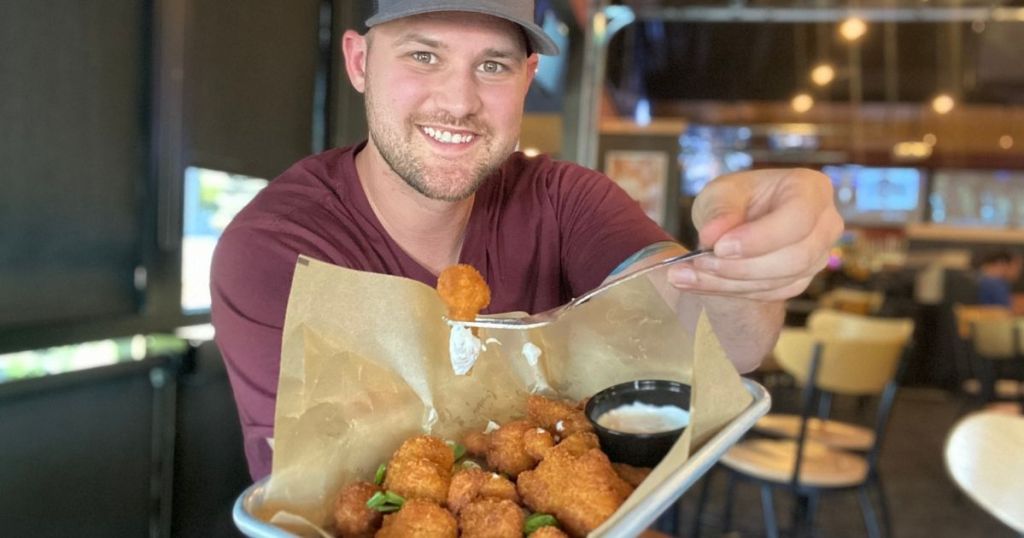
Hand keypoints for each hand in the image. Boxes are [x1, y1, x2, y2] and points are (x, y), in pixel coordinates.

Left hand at [669, 168, 843, 301]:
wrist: (738, 224)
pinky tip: (696, 282)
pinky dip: (728, 291)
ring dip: (728, 282)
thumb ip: (719, 210)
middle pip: (794, 257)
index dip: (760, 237)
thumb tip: (713, 236)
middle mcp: (825, 225)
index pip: (798, 217)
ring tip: (685, 274)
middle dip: (741, 266)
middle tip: (699, 262)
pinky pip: (768, 294)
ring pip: (779, 281)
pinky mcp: (799, 281)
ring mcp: (816, 257)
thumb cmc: (736, 200)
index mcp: (812, 189)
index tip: (721, 247)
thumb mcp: (721, 192)